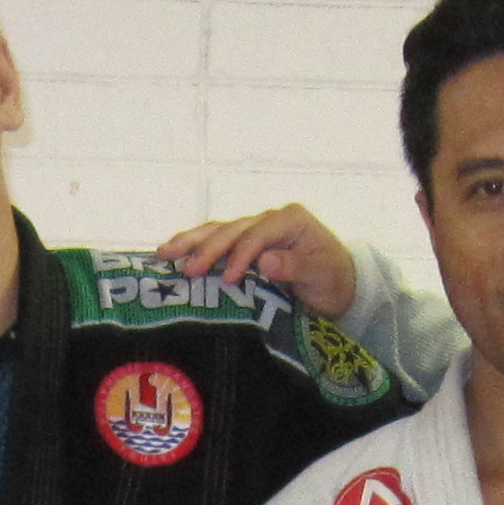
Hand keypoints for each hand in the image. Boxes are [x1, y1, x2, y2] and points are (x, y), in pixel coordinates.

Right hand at [150, 204, 357, 317]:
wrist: (340, 285)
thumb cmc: (332, 279)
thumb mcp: (322, 274)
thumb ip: (295, 266)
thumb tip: (265, 261)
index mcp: (290, 220)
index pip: (258, 234)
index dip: (240, 255)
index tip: (228, 278)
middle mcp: (269, 219)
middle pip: (232, 229)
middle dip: (207, 248)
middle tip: (186, 268)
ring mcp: (254, 230)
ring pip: (218, 230)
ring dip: (190, 242)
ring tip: (163, 253)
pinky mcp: (244, 244)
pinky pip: (216, 242)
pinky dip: (194, 247)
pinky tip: (172, 254)